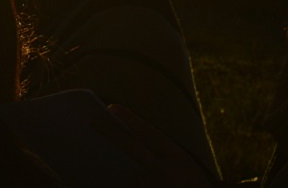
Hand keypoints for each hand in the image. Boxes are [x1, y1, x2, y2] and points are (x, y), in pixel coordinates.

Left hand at [93, 103, 216, 187]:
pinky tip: (152, 183)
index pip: (150, 133)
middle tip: (93, 121)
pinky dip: (137, 184)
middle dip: (112, 133)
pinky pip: (133, 185)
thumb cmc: (193, 184)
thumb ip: (162, 154)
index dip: (131, 119)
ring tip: (157, 182)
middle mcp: (164, 169)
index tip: (112, 107)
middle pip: (132, 146)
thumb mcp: (185, 164)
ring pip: (133, 175)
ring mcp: (154, 184)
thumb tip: (131, 142)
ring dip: (138, 179)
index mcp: (177, 156)